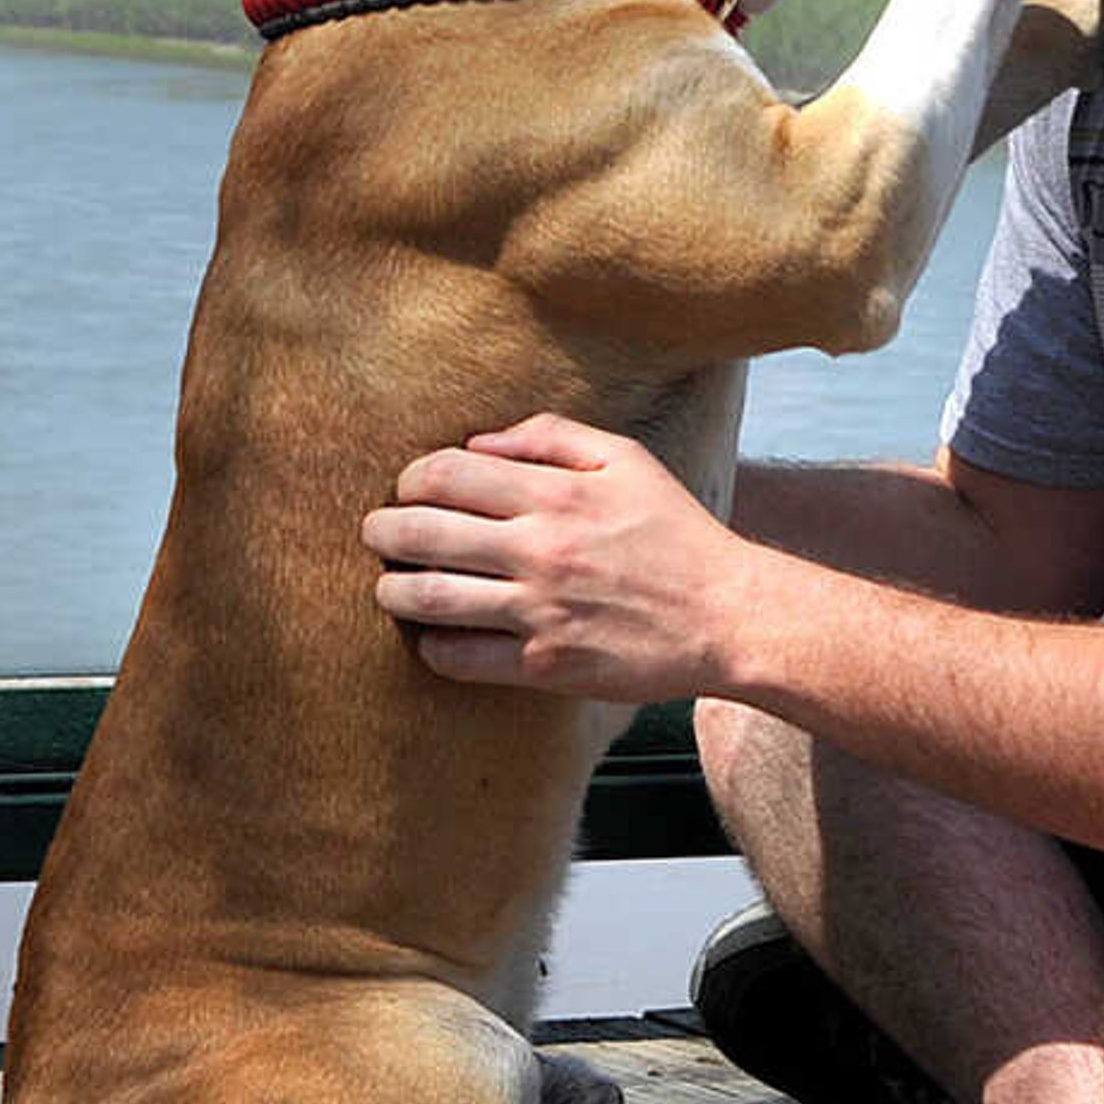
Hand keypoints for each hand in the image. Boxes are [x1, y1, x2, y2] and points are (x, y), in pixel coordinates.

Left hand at [361, 414, 741, 703]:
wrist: (726, 616)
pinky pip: (462, 657)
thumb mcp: (626, 460)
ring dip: (392, 590)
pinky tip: (431, 637)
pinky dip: (432, 647)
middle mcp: (540, 550)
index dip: (411, 478)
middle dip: (383, 530)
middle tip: (376, 534)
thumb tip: (481, 441)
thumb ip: (552, 438)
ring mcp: (539, 610)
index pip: (447, 474)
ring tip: (388, 587)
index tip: (409, 489)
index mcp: (555, 494)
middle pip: (423, 533)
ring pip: (430, 598)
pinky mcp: (545, 665)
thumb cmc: (676, 533)